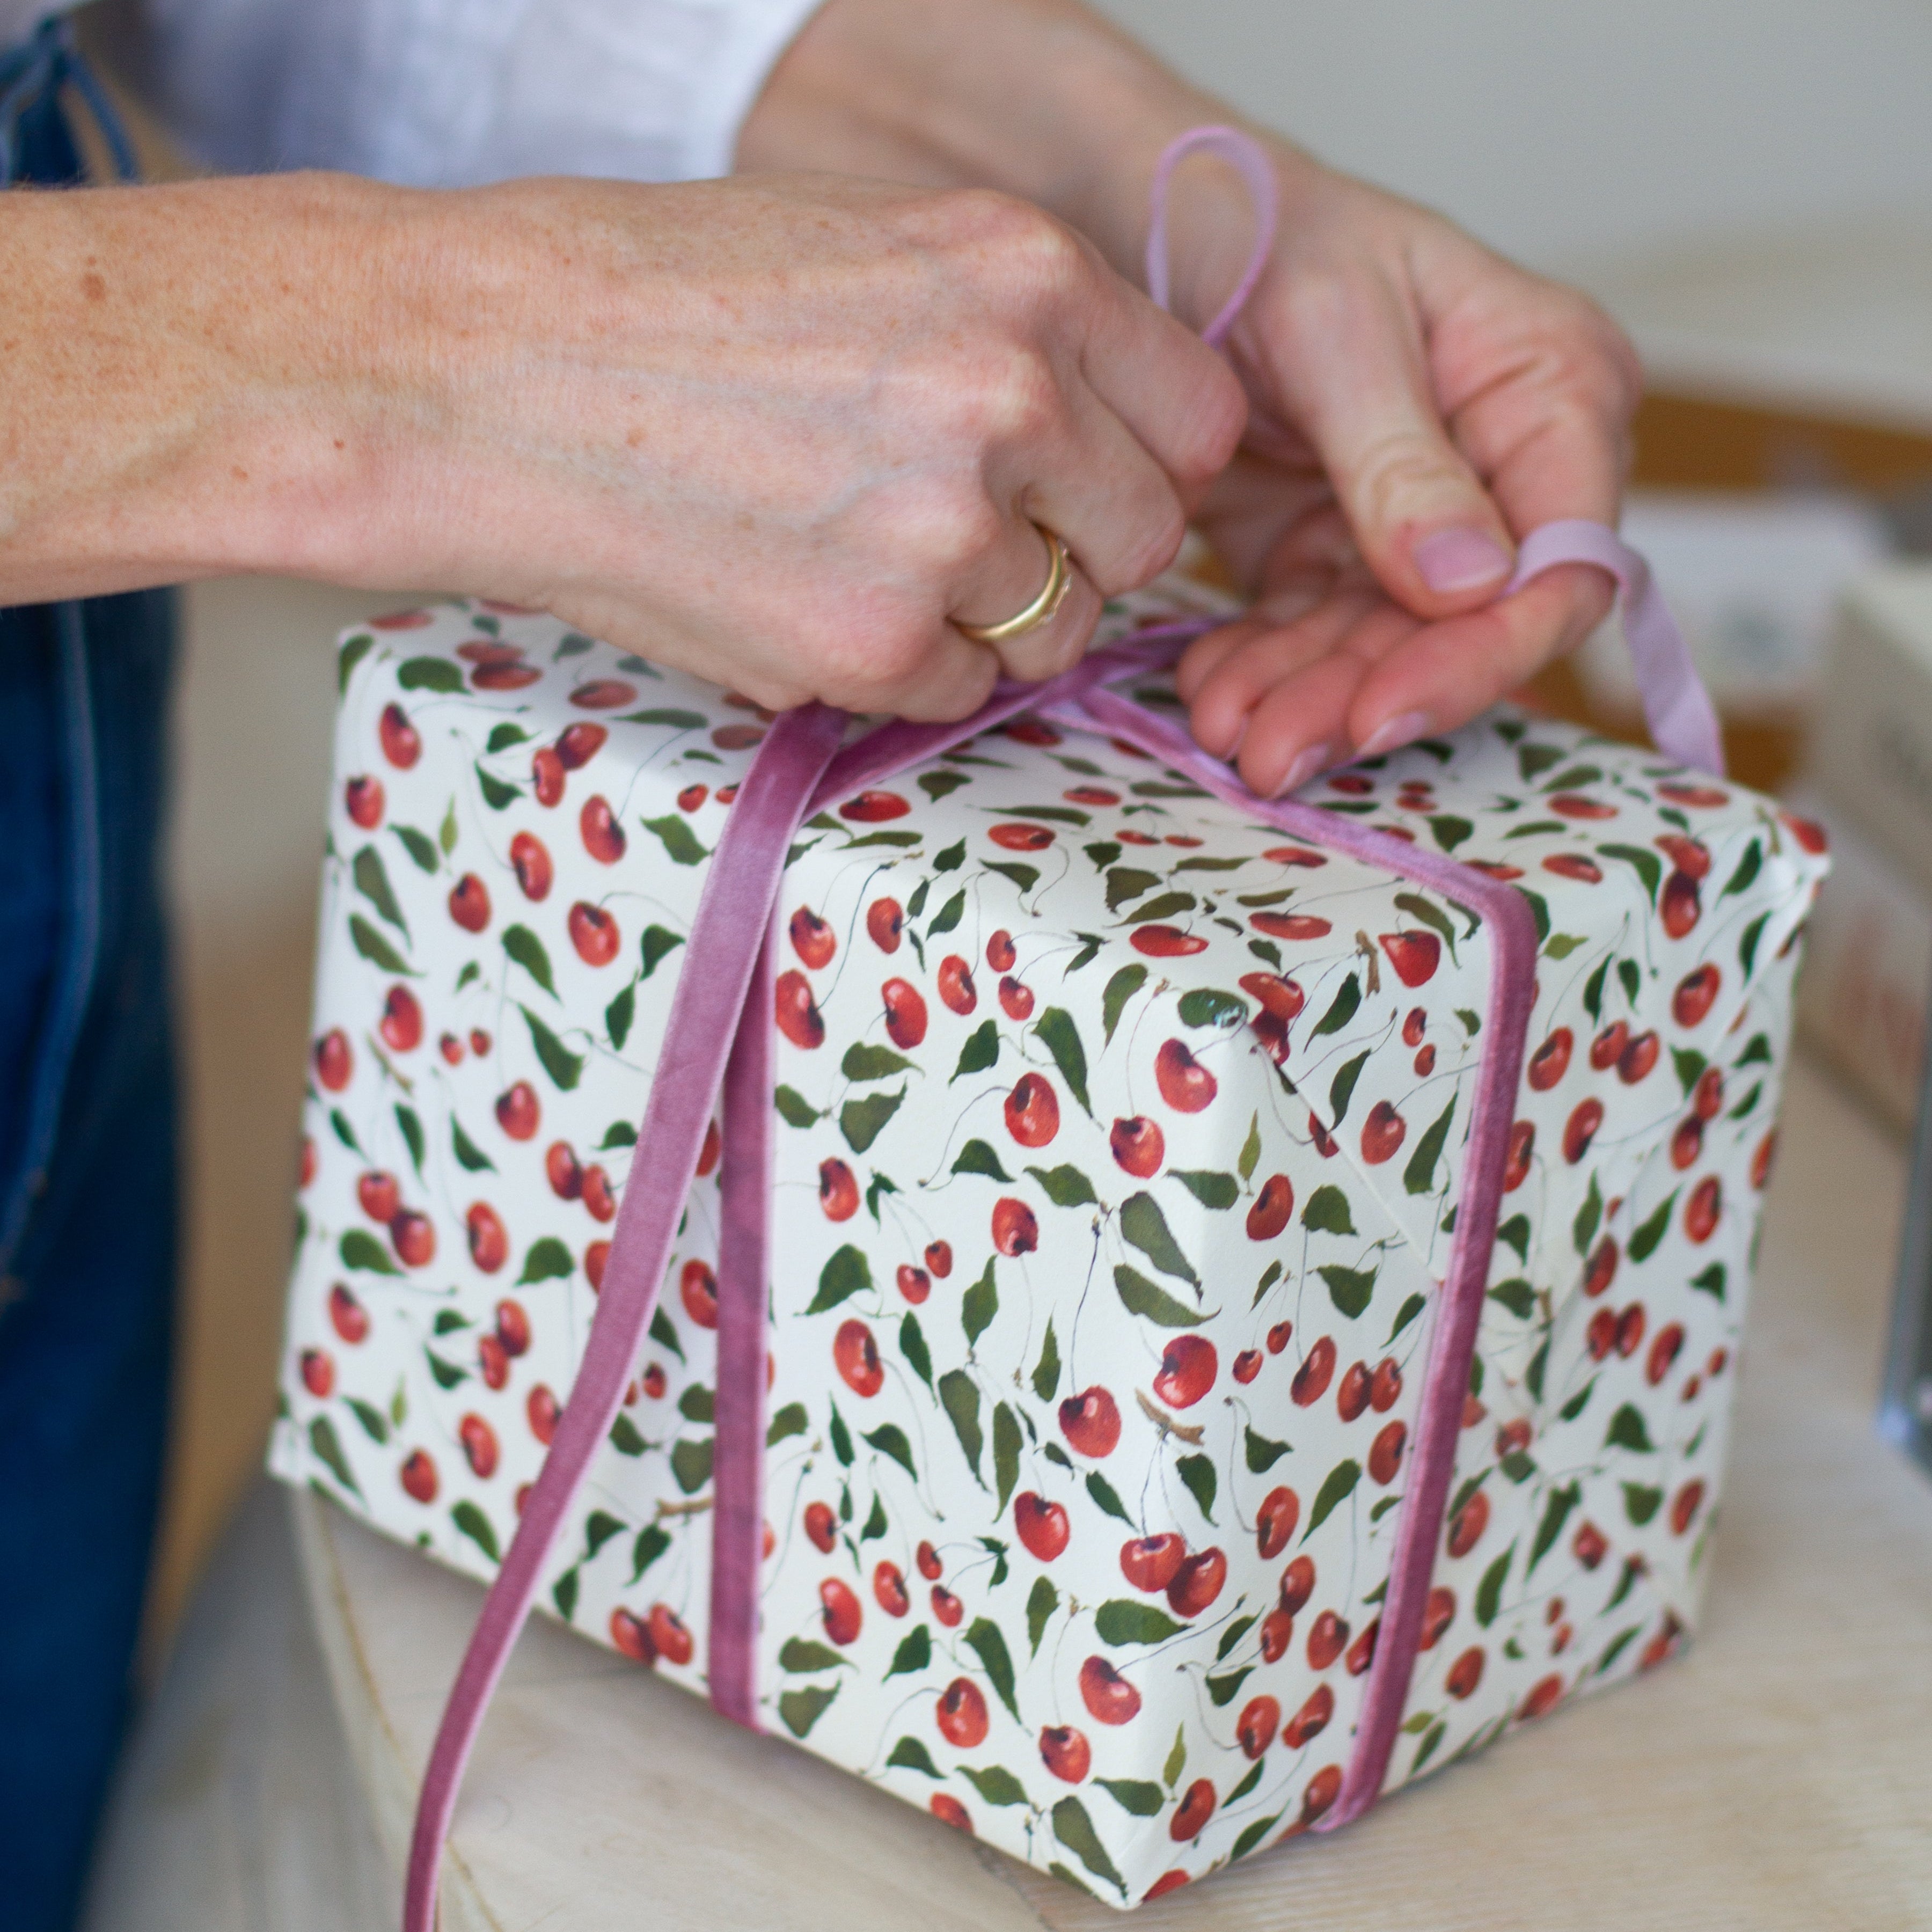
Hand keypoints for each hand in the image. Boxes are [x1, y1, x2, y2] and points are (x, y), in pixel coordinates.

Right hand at [0, 170, 1242, 720]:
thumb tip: (1104, 434)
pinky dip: (897, 672)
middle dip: (1074, 554)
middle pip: (1146, 539)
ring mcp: (948, 526)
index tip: (1085, 481)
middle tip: (962, 537)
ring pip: (1057, 631)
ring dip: (983, 621)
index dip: (1145, 466)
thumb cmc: (658, 304)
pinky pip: (957, 693)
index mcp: (1027, 271)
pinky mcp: (874, 642)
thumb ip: (1014, 333)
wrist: (487, 375)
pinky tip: (802, 602)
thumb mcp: (875, 252)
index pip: (1201, 420)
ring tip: (855, 558)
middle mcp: (1014, 393)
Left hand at [1165, 153, 1641, 793]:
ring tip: (1224, 734)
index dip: (1482, 650)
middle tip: (1274, 754)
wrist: (1162, 228)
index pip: (1562, 560)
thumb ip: (1401, 461)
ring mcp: (1423, 520)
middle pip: (1470, 625)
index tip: (1385, 708)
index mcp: (1550, 387)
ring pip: (1385, 645)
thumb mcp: (1334, 329)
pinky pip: (1316, 634)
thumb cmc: (1267, 233)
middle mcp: (1503, 468)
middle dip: (1366, 695)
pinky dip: (1265, 670)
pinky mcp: (1340, 550)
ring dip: (1305, 701)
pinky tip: (1210, 692)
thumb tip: (1471, 583)